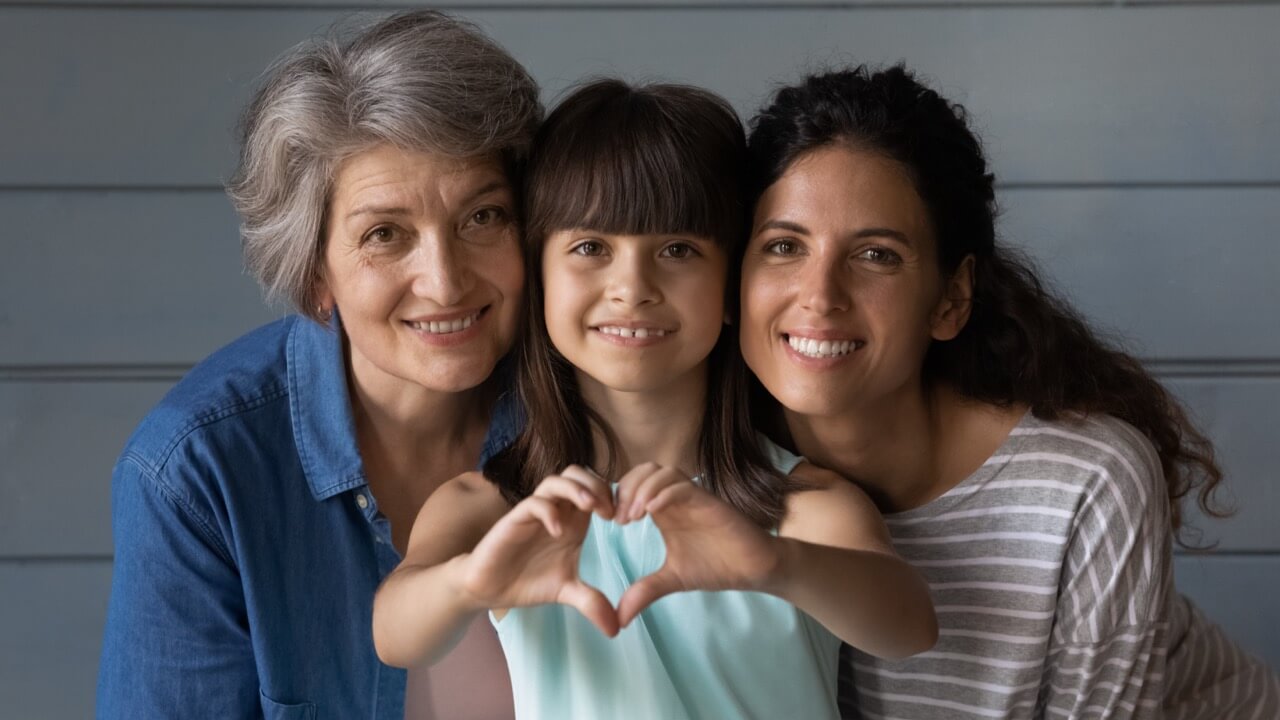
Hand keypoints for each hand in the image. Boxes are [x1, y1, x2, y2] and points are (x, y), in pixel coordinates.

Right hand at [457, 466, 619, 635]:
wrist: (488, 588)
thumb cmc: (528, 581)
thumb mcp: (567, 592)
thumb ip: (592, 602)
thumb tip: (616, 630)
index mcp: (573, 519)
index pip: (596, 487)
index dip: (613, 496)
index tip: (625, 520)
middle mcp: (556, 510)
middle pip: (579, 473)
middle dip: (598, 485)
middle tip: (610, 512)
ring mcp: (534, 513)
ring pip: (556, 480)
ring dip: (576, 489)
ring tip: (591, 508)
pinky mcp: (514, 520)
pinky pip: (533, 503)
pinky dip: (549, 511)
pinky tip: (559, 532)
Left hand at [613, 463, 782, 627]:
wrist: (754, 569)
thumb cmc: (716, 566)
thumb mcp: (672, 580)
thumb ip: (644, 592)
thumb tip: (617, 620)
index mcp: (665, 510)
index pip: (634, 484)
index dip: (618, 497)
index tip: (611, 522)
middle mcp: (677, 499)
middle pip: (644, 470)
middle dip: (626, 489)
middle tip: (619, 519)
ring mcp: (694, 498)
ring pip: (663, 472)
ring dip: (643, 489)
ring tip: (634, 517)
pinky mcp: (711, 502)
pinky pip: (684, 486)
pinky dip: (664, 494)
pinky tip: (652, 513)